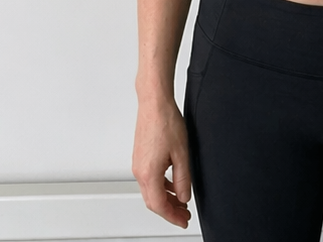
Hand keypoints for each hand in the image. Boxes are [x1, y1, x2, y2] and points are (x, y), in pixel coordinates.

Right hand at [132, 97, 192, 227]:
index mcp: (149, 173)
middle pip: (153, 201)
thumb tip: (184, 196)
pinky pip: (149, 179)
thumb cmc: (166, 121)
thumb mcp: (182, 153)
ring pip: (150, 191)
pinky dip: (161, 186)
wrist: (154, 102)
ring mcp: (138, 164)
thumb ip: (183, 178)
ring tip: (181, 201)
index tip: (184, 220)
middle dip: (169, 211)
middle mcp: (139, 171)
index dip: (173, 216)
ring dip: (165, 198)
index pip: (159, 205)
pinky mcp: (140, 157)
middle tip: (184, 214)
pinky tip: (172, 183)